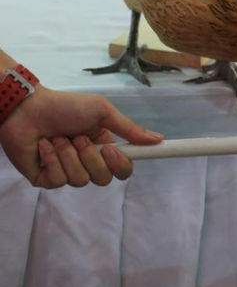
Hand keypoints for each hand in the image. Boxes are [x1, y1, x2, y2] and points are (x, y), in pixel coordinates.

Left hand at [0, 84, 162, 188]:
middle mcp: (88, 162)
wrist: (28, 108)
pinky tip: (44, 146)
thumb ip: (129, 128)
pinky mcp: (47, 179)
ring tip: (58, 138)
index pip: (123, 168)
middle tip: (79, 137)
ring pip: (80, 180)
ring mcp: (68, 172)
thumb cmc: (66, 106)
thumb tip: (158, 139)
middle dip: (90, 157)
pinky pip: (58, 180)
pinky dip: (52, 159)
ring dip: (69, 155)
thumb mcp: (102, 111)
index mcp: (105, 147)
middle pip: (104, 178)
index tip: (114, 153)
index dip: (122, 164)